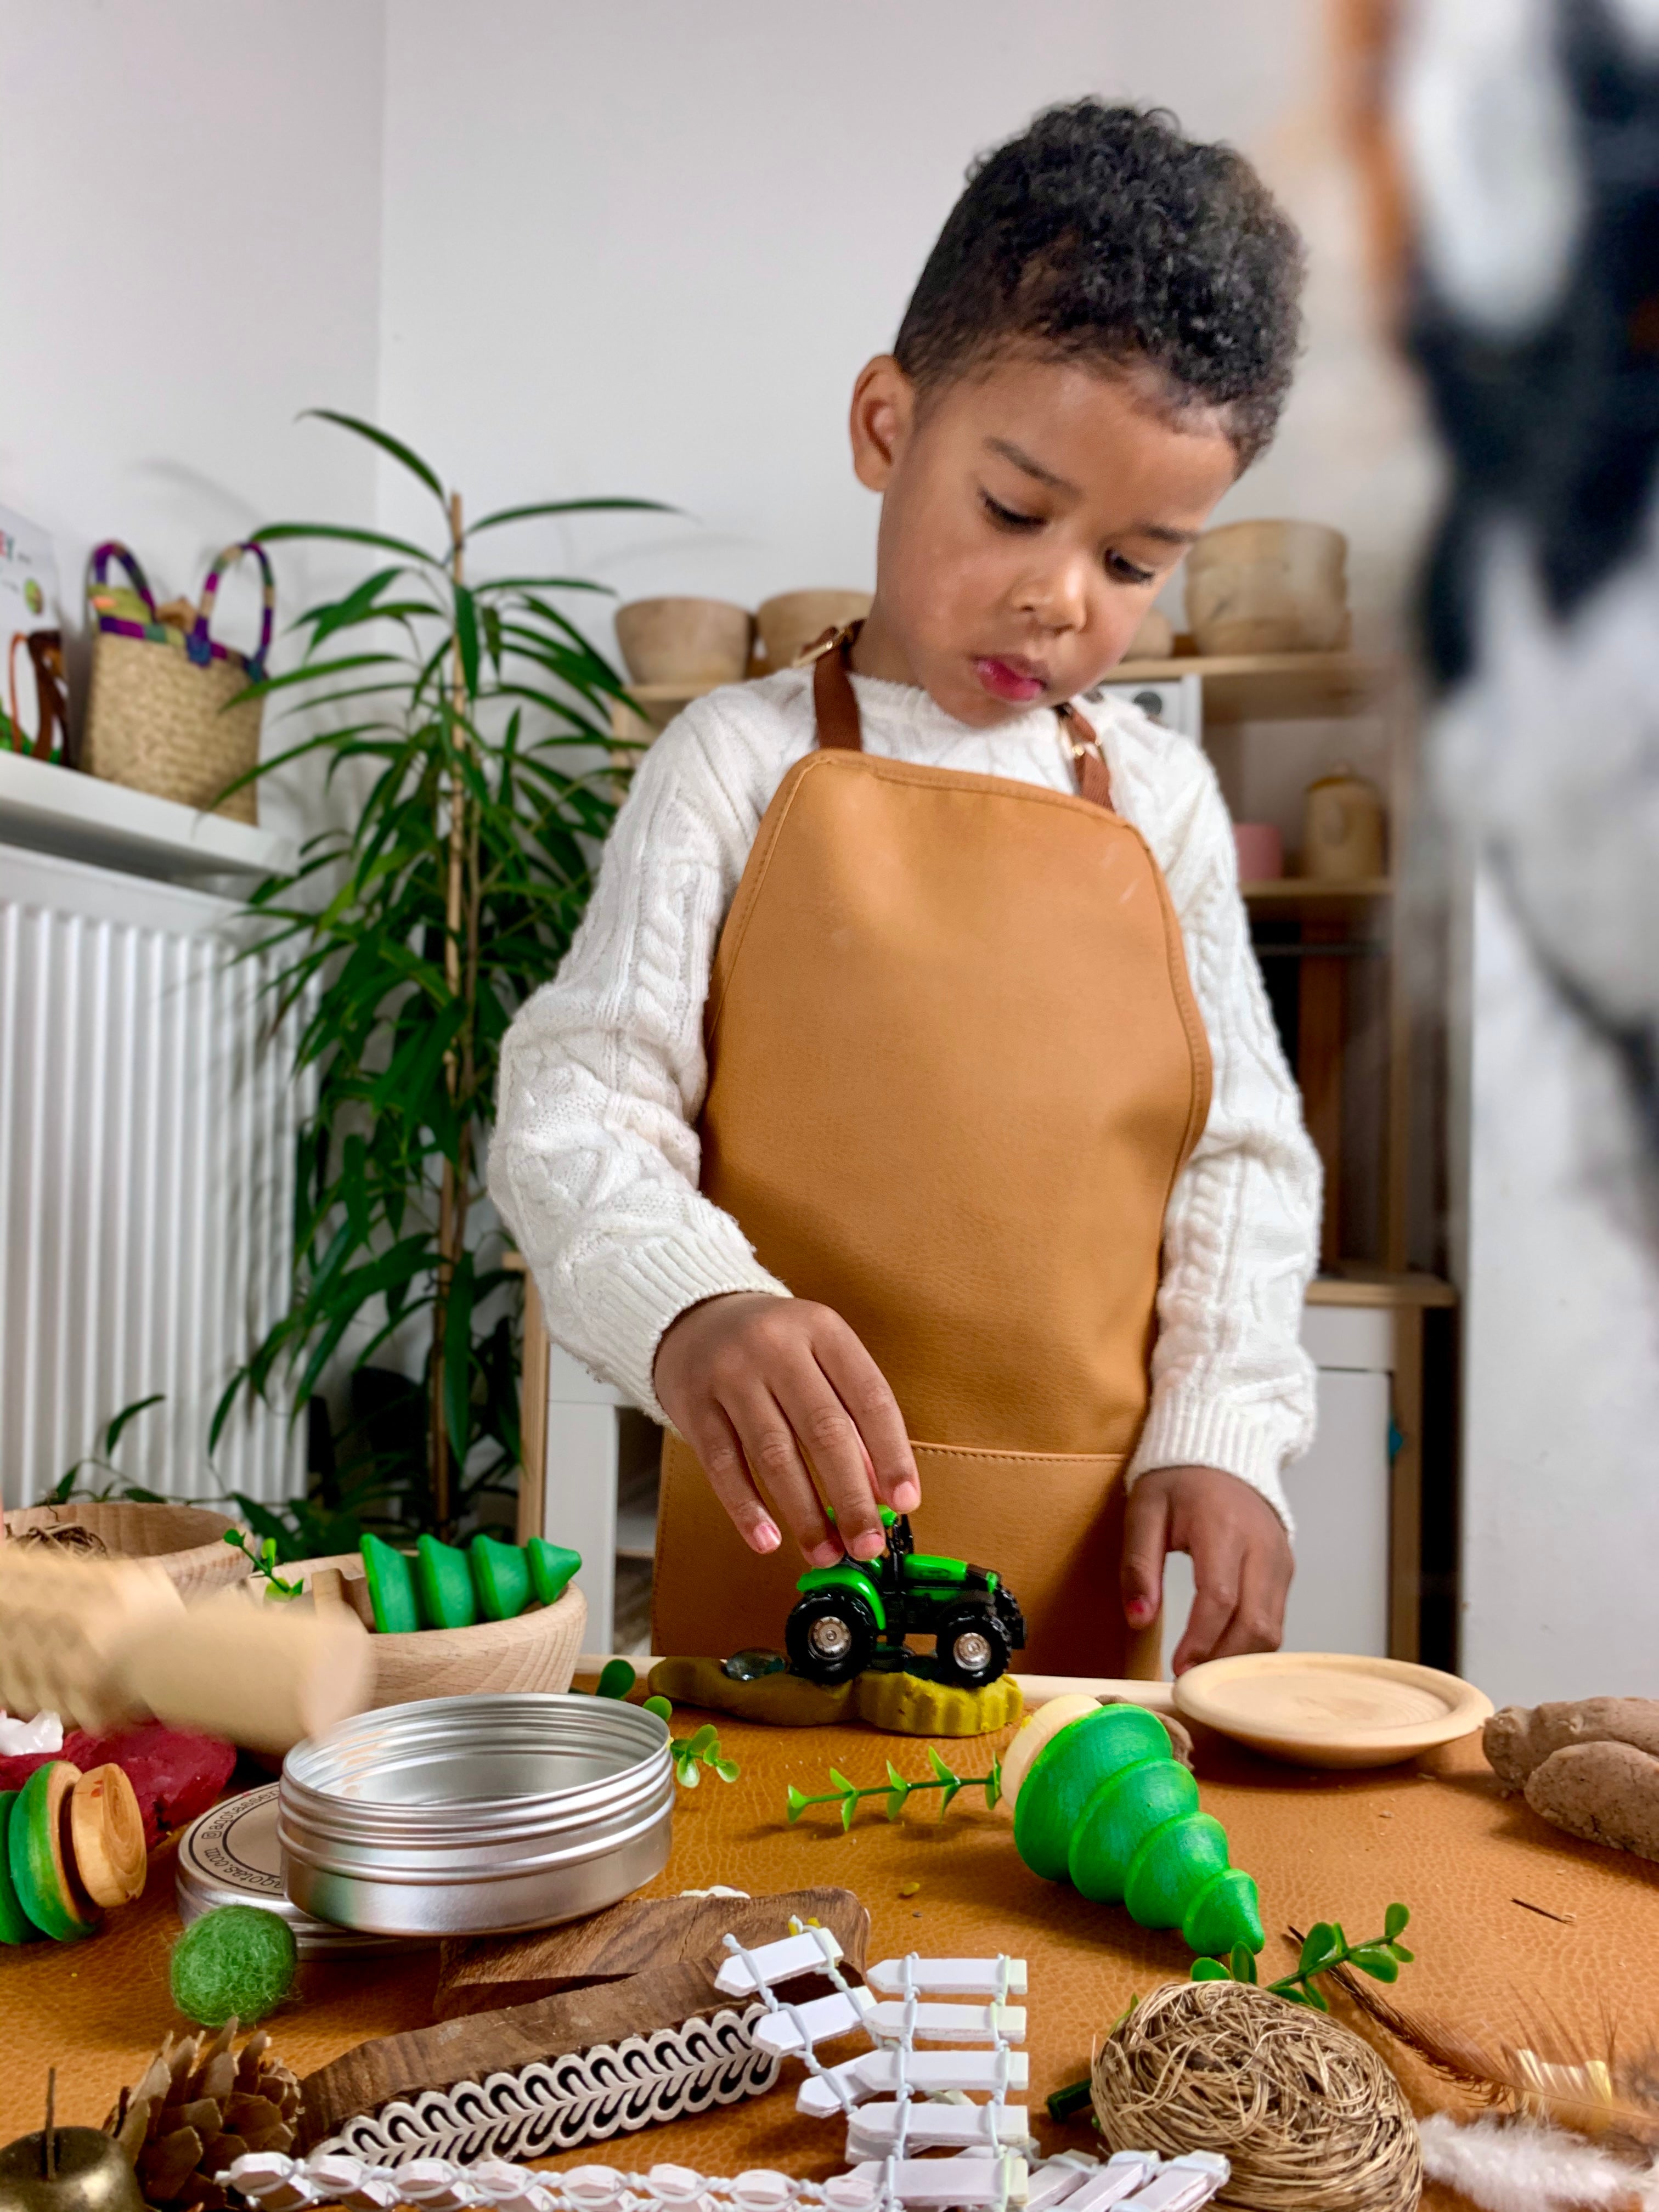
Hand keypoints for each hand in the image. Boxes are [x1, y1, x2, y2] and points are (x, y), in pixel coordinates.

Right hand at [653, 1293, 920, 1568]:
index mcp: (823, 1329)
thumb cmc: (774, 1350)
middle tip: (868, 1545)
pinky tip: (768, 1539)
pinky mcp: (694, 1405)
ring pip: (775, 1454)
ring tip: (826, 1552)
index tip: (905, 1503)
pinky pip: (723, 1465)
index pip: (870, 1397)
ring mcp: (731, 1374)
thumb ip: (853, 1419)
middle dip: (852, 1498)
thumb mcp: (822, 1362)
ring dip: (805, 1514)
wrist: (695, 1319)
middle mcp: (777, 1346)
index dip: (892, 1454)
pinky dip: (747, 1508)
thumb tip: (881, 1492)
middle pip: (824, 1430)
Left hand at [1120, 1463, 1291, 1674]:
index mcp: (1223, 1527)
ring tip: (1203, 1673)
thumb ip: (1139, 1565)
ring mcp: (1281, 1560)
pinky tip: (1222, 1653)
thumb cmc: (1178, 1482)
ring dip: (1239, 1659)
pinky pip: (1276, 1619)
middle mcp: (1262, 1547)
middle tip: (1188, 1680)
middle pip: (1255, 1623)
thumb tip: (1138, 1618)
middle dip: (1221, 1660)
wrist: (1222, 1452)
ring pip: (1272, 1629)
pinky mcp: (1286, 1570)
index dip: (1200, 1641)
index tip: (1177, 1668)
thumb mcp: (1143, 1511)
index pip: (1220, 1598)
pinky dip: (1252, 1644)